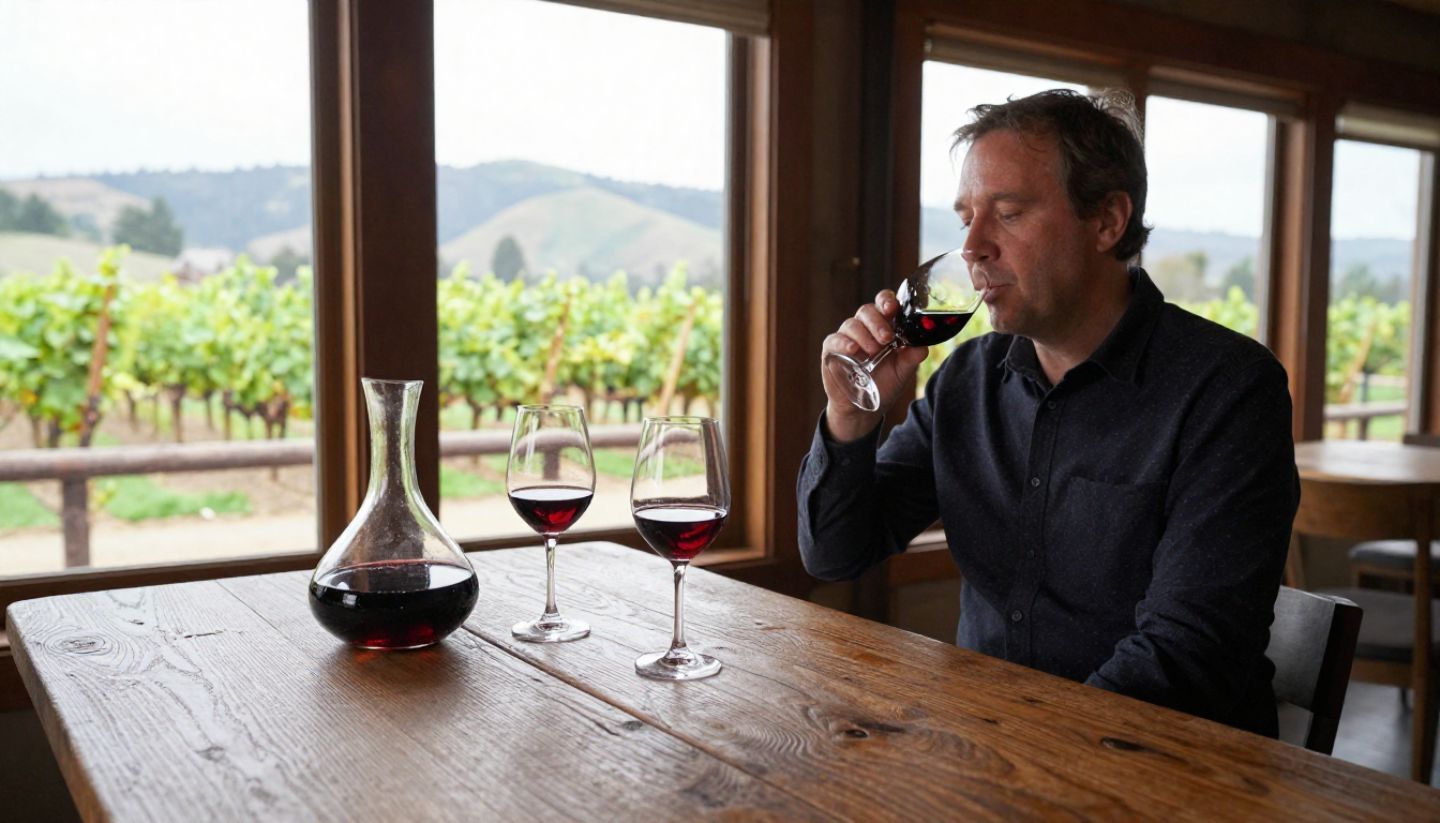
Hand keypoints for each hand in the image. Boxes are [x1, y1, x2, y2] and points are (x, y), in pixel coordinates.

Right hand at [820, 289, 928, 442]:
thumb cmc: (884, 384)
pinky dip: (843, 342)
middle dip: (878, 322)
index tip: (893, 308)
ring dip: (864, 335)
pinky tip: (853, 350)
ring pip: (852, 324)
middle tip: (886, 338)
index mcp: (884, 326)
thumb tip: (923, 346)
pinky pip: (834, 339)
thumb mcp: (902, 371)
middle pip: (867, 311)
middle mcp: (865, 328)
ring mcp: (847, 337)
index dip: (887, 301)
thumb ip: (912, 357)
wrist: (864, 408)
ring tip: (873, 351)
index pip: (884, 303)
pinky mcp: (832, 350)